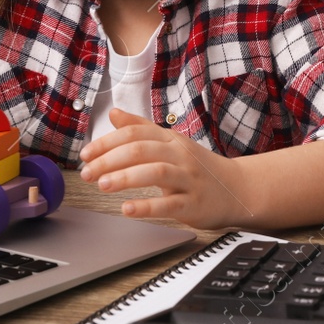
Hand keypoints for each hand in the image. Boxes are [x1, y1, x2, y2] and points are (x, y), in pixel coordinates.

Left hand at [78, 109, 246, 227]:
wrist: (238, 189)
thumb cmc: (198, 167)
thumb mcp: (171, 143)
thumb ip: (141, 129)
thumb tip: (114, 114)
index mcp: (171, 139)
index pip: (135, 134)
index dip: (107, 142)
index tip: (86, 154)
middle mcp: (179, 156)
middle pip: (141, 151)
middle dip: (109, 160)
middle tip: (87, 173)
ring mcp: (188, 179)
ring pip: (155, 173)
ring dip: (125, 178)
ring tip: (102, 185)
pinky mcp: (193, 204)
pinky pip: (169, 204)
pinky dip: (146, 207)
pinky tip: (127, 209)